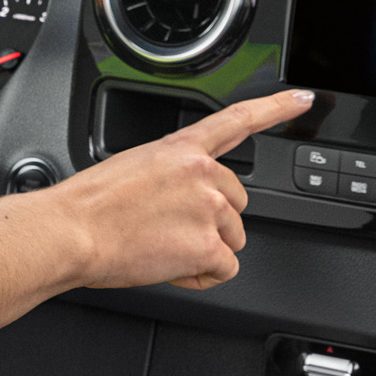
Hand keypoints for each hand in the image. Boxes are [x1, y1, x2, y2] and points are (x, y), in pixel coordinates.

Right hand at [45, 88, 307, 291]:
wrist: (72, 232)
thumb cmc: (89, 206)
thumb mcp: (133, 168)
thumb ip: (171, 176)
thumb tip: (182, 203)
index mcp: (181, 148)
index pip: (238, 120)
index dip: (276, 108)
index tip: (303, 100)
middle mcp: (202, 173)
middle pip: (236, 203)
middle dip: (212, 222)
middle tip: (169, 230)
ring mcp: (208, 208)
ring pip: (232, 239)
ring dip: (205, 250)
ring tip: (162, 247)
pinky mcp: (208, 245)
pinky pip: (224, 269)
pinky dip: (200, 276)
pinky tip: (171, 267)